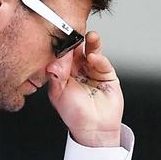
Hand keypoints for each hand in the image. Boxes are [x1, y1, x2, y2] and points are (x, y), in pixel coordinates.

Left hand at [47, 31, 123, 146]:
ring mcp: (93, 71)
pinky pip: (103, 62)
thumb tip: (54, 59)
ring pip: (92, 51)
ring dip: (91, 43)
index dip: (63, 45)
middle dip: (78, 39)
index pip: (63, 54)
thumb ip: (56, 75)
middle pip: (78, 49)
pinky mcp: (107, 74)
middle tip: (77, 31)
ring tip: (90, 37)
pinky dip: (99, 58)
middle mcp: (78, 69)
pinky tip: (94, 57)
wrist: (93, 128)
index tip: (62, 36)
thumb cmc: (74, 114)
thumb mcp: (58, 93)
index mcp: (63, 73)